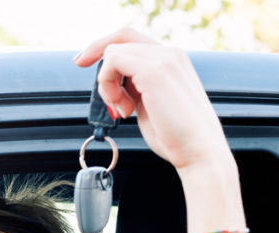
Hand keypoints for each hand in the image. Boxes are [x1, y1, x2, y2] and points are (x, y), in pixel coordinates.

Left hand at [74, 28, 253, 232]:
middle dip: (95, 49)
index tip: (85, 62)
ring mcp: (164, 59)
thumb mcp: (150, 106)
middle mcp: (170, 54)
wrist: (199, 151)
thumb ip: (135, 91)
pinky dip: (107, 85)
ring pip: (114, 52)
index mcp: (172, 61)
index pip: (133, 40)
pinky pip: (113, 62)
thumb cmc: (177, 137)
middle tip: (78, 64)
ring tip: (122, 109)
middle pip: (122, 35)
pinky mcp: (154, 70)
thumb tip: (116, 89)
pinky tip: (123, 108)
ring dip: (106, 83)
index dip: (107, 48)